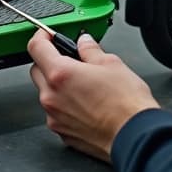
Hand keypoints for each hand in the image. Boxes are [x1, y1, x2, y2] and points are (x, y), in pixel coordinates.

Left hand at [27, 31, 159, 162]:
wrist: (134, 137)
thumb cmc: (126, 104)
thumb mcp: (111, 64)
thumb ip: (91, 50)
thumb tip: (84, 42)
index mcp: (61, 74)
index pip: (36, 47)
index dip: (42, 35)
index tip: (47, 34)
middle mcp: (52, 97)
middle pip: (37, 70)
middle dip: (48, 61)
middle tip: (69, 58)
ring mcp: (55, 117)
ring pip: (46, 93)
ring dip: (57, 85)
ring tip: (83, 84)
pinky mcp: (62, 133)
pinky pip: (55, 112)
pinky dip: (64, 105)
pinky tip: (85, 103)